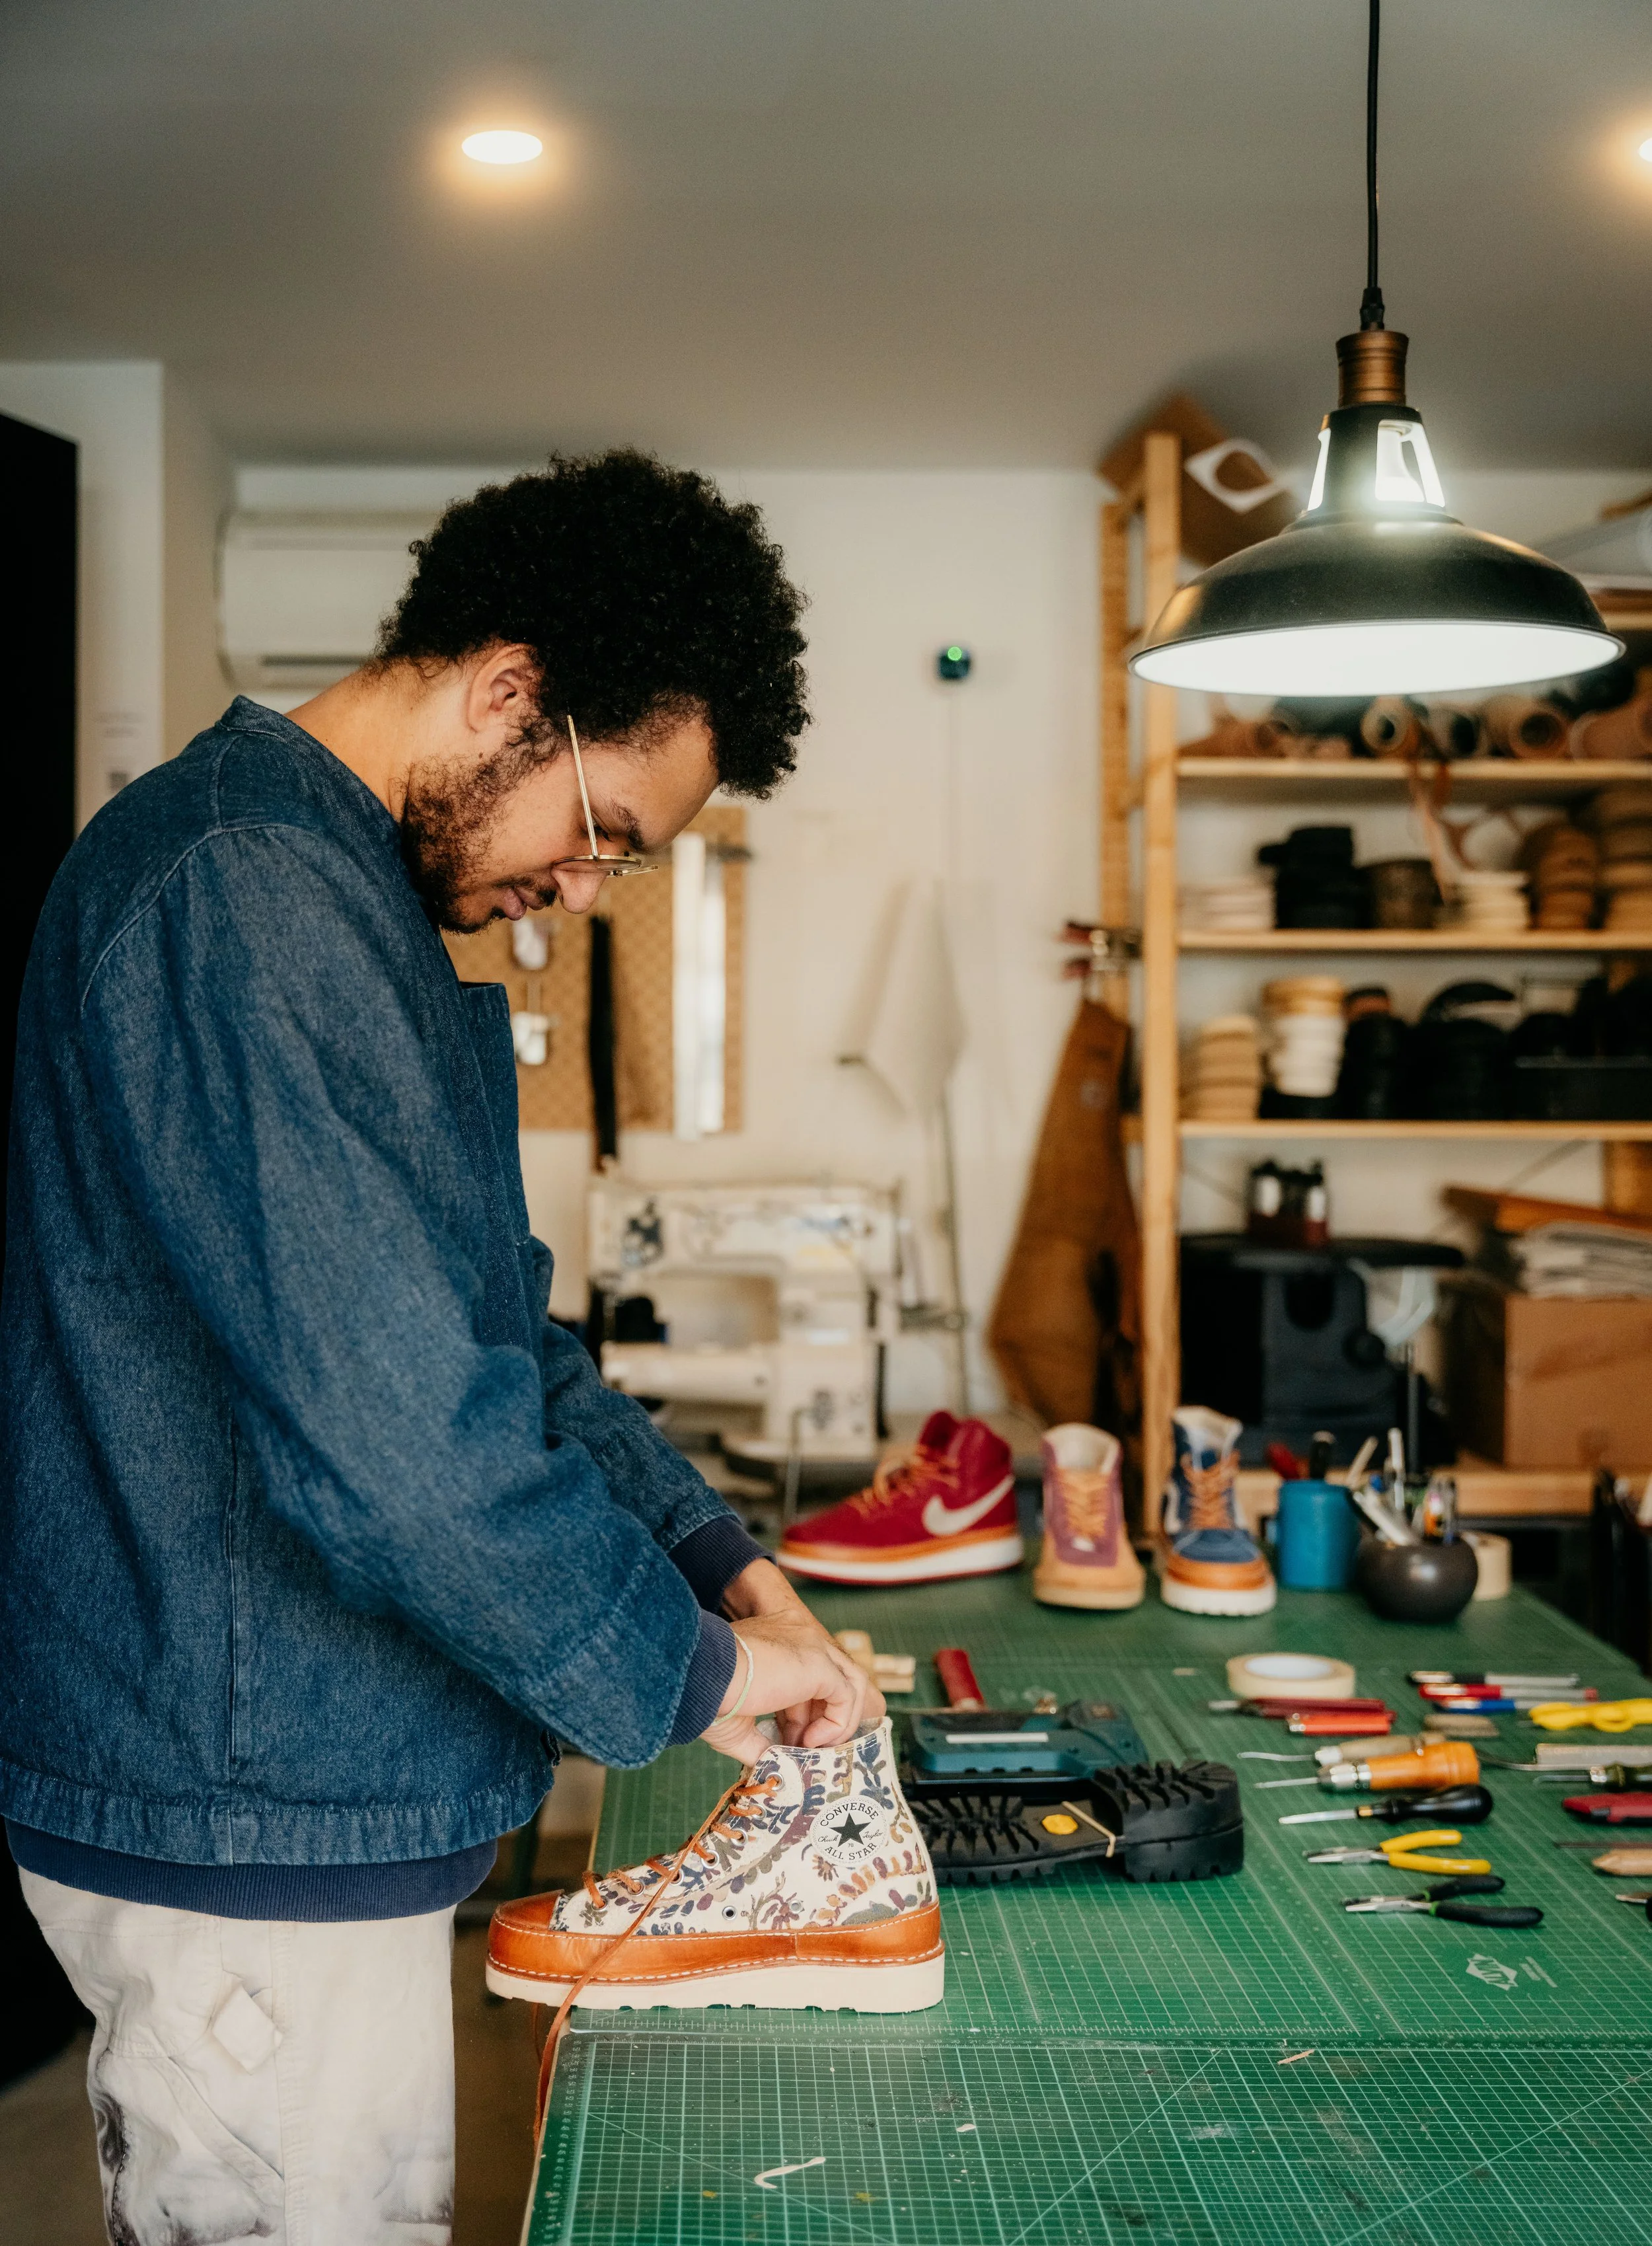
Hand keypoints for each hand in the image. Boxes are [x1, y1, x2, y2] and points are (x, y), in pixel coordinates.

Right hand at [718, 1557, 882, 1749]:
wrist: (701, 1680)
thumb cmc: (708, 1699)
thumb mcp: (738, 1725)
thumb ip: (762, 1743)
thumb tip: (776, 1768)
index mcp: (774, 1643)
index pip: (805, 1677)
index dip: (801, 1716)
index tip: (787, 1743)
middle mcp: (796, 1636)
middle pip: (831, 1679)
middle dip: (821, 1720)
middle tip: (802, 1750)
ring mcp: (810, 1645)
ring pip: (848, 1684)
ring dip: (836, 1723)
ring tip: (812, 1749)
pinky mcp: (819, 1662)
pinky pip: (847, 1695)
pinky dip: (838, 1724)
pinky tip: (812, 1741)